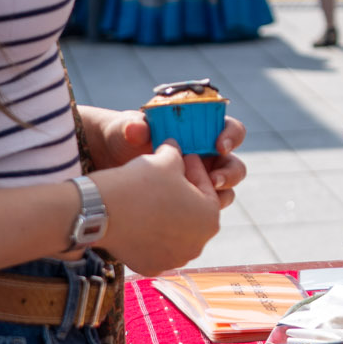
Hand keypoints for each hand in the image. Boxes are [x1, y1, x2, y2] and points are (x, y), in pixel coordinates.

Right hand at [89, 142, 222, 274]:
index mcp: (211, 218)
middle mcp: (198, 245)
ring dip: (168, 215)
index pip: (207, 188)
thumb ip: (179, 154)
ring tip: (153, 196)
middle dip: (184, 194)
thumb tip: (176, 149)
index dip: (194, 169)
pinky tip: (139, 217)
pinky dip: (150, 234)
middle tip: (170, 177)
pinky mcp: (151, 267)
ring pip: (175, 232)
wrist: (102, 211)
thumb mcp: (167, 158)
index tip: (183, 158)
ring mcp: (174, 260)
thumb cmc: (140, 183)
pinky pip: (155, 247)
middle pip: (193, 213)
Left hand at [97, 112, 247, 209]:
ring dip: (219, 197)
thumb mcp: (125, 131)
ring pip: (224, 192)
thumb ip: (131, 127)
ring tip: (201, 201)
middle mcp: (207, 157)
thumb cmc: (122, 140)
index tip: (219, 146)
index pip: (230, 131)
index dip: (231, 136)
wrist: (108, 165)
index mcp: (201, 132)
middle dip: (229, 174)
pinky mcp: (190, 204)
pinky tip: (180, 216)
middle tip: (213, 181)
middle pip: (233, 166)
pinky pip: (205, 212)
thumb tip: (136, 129)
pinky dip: (199, 215)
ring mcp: (200, 182)